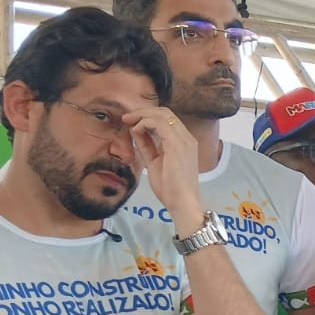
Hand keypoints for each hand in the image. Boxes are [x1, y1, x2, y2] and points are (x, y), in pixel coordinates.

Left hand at [125, 106, 204, 234]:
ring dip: (141, 115)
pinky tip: (135, 130)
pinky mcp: (177, 144)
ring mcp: (184, 140)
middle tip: (127, 118)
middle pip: (165, 112)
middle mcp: (187, 138)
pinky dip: (144, 123)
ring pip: (162, 114)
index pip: (167, 120)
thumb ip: (148, 146)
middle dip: (143, 112)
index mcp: (184, 143)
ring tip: (127, 121)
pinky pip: (159, 124)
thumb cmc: (171, 188)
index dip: (147, 116)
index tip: (131, 122)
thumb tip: (137, 132)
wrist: (182, 203)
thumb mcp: (155, 162)